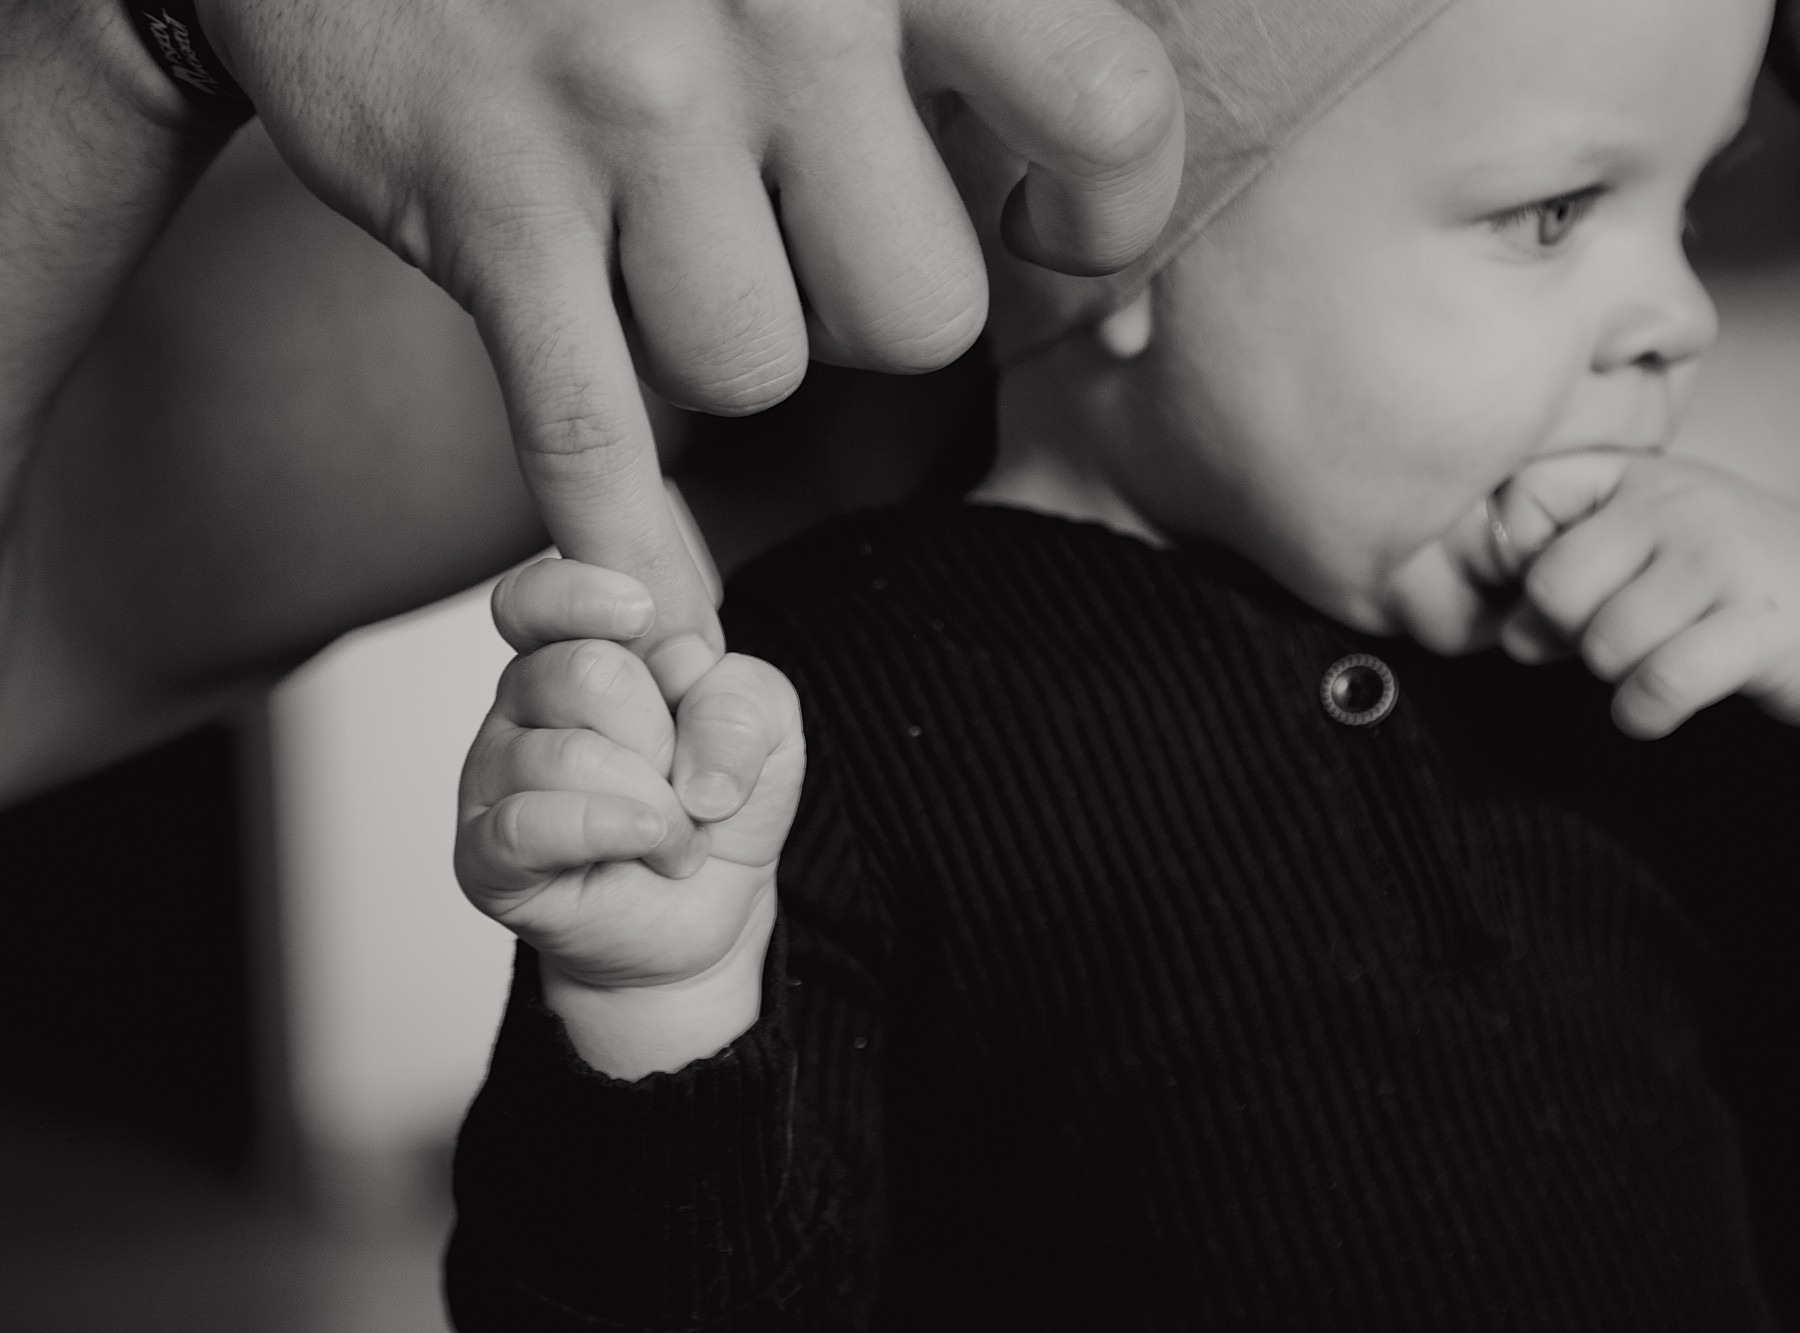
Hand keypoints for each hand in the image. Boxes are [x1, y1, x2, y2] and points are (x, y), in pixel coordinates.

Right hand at [191, 0, 1184, 700]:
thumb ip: (957, 33)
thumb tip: (1096, 235)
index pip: (1104, 117)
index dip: (1103, 217)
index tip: (1051, 233)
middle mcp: (785, 4)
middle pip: (919, 310)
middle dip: (866, 316)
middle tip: (803, 247)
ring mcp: (628, 106)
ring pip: (754, 370)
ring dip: (713, 348)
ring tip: (650, 253)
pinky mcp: (494, 200)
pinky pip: (591, 436)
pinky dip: (619, 540)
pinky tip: (649, 608)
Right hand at [456, 558, 804, 1073]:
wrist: (702, 916)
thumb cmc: (717, 803)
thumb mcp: (768, 731)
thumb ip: (743, 703)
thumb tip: (692, 757)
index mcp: (586, 641)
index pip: (542, 591)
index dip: (573, 577)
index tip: (638, 612)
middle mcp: (527, 694)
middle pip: (585, 671)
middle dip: (663, 737)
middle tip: (679, 780)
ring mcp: (496, 771)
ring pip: (571, 754)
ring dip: (655, 806)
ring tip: (669, 833)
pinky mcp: (483, 851)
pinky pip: (531, 823)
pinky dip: (611, 833)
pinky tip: (643, 846)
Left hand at [1489, 451, 1799, 737]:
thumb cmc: (1743, 589)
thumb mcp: (1659, 548)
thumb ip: (1577, 568)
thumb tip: (1508, 629)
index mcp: (1643, 475)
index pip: (1524, 495)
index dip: (1517, 559)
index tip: (1557, 594)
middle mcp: (1681, 504)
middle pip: (1553, 584)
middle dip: (1566, 634)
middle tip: (1607, 644)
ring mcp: (1723, 559)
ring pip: (1603, 643)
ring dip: (1615, 677)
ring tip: (1656, 664)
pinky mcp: (1759, 626)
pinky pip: (1656, 684)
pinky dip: (1643, 713)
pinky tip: (1658, 709)